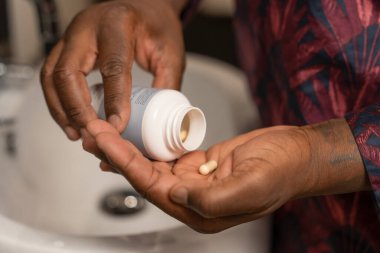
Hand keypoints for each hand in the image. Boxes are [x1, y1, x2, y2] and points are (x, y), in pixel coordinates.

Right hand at [41, 0, 186, 139]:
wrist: (143, 8)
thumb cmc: (155, 25)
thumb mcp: (170, 53)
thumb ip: (166, 85)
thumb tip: (158, 119)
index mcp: (118, 23)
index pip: (112, 66)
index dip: (114, 100)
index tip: (118, 126)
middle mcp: (88, 27)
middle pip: (69, 72)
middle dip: (78, 109)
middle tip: (92, 133)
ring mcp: (72, 36)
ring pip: (51, 76)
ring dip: (62, 110)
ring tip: (78, 134)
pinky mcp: (66, 47)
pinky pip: (50, 77)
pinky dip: (58, 102)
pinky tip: (72, 121)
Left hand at [85, 119, 367, 232]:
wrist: (299, 153)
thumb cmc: (283, 169)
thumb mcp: (253, 185)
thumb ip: (212, 198)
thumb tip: (176, 195)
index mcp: (203, 211)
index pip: (152, 187)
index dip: (125, 163)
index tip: (105, 141)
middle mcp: (194, 199)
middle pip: (145, 176)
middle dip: (118, 154)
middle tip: (95, 132)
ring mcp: (196, 181)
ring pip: (153, 165)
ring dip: (130, 148)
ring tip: (106, 130)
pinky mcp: (200, 163)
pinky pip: (169, 154)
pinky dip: (151, 143)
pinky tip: (137, 133)